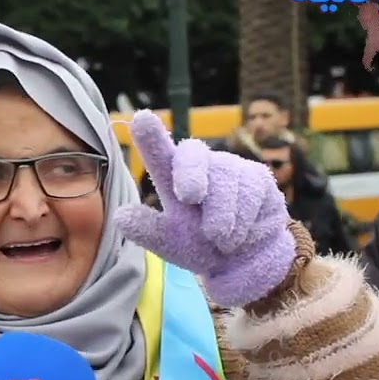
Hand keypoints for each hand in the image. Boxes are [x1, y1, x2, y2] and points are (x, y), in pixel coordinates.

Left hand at [113, 110, 296, 307]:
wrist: (246, 261)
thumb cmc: (201, 246)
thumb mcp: (172, 243)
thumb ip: (149, 229)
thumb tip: (120, 215)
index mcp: (173, 177)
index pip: (161, 153)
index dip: (152, 137)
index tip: (141, 119)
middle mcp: (202, 165)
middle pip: (194, 154)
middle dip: (191, 172)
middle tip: (188, 196)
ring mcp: (231, 168)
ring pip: (226, 180)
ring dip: (222, 218)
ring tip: (220, 241)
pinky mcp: (259, 177)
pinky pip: (252, 193)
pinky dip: (244, 221)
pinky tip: (240, 235)